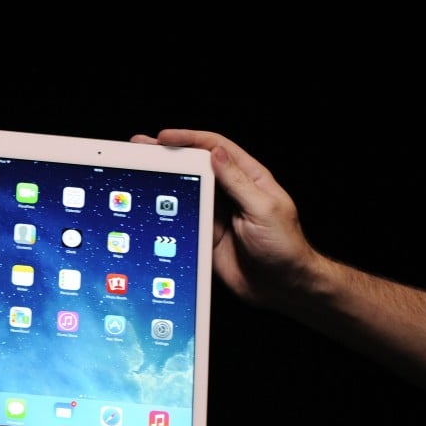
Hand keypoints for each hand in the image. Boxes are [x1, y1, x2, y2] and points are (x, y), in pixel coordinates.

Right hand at [129, 129, 318, 307]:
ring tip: (140, 173)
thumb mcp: (264, 210)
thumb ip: (237, 183)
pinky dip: (167, 213)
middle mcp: (231, 193)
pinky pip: (183, 220)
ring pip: (186, 192)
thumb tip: (215, 153)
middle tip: (141, 147)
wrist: (283, 287)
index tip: (165, 137)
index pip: (216, 148)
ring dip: (164, 183)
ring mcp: (217, 214)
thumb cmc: (285, 247)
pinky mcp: (207, 235)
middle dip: (169, 155)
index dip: (189, 139)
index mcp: (249, 179)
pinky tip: (150, 208)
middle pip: (195, 166)